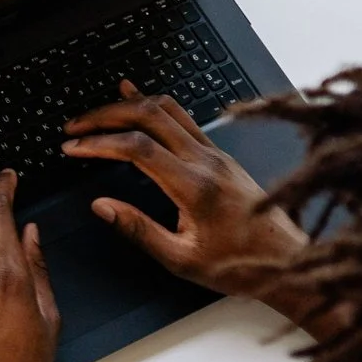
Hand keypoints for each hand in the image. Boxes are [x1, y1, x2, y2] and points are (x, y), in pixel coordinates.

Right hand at [63, 83, 316, 323]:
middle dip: (105, 115)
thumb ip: (138, 230)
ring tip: (96, 113)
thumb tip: (101, 206)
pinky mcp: (220, 155)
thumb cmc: (240, 265)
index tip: (73, 148)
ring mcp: (216, 154)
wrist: (288, 261)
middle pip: (149, 116)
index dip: (99, 143)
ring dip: (127, 105)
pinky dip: (153, 105)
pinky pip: (182, 117)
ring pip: (167, 109)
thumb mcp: (182, 259)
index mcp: (195, 187)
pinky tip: (137, 97)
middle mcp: (207, 161)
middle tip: (75, 127)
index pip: (137, 148)